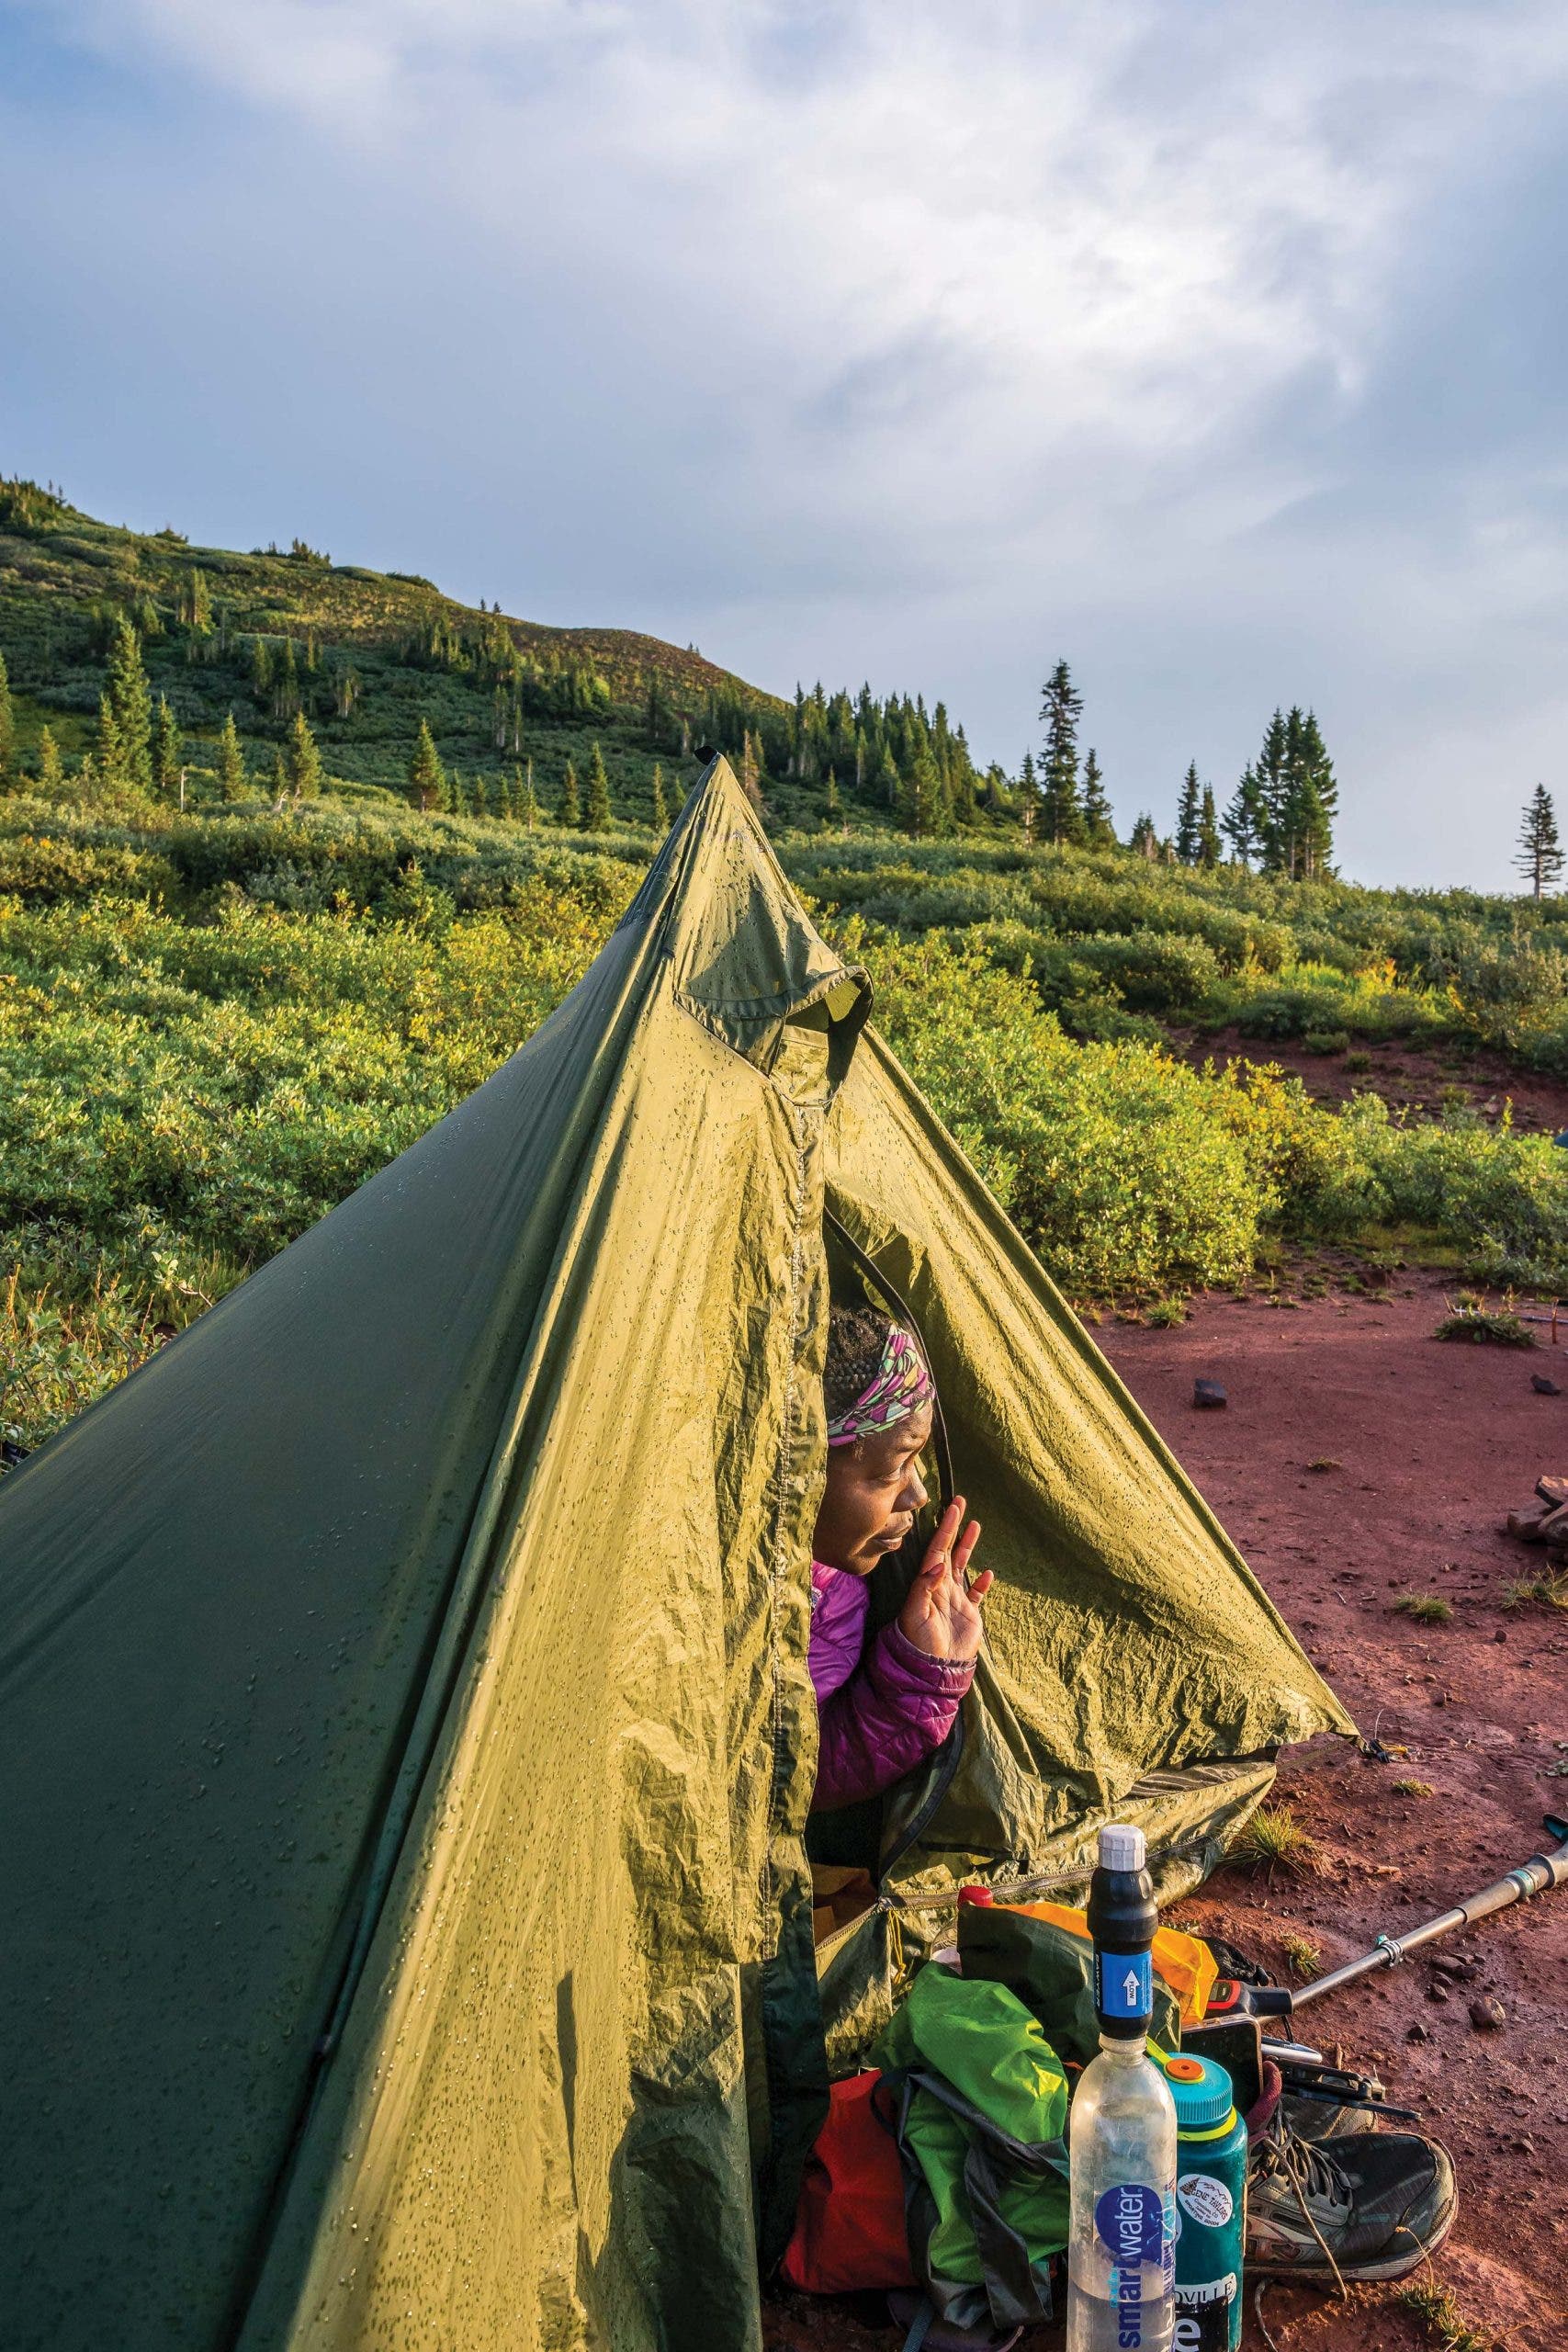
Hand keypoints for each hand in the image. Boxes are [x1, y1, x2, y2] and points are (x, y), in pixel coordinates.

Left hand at [896, 1496, 990, 1661]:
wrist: (934, 1670)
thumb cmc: (919, 1643)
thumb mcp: (915, 1615)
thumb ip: (924, 1588)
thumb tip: (938, 1565)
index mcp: (927, 1584)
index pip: (936, 1550)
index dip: (943, 1529)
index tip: (951, 1508)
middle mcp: (940, 1587)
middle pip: (948, 1550)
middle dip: (954, 1527)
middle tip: (959, 1502)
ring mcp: (955, 1599)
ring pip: (962, 1566)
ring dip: (967, 1546)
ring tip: (975, 1525)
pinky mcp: (968, 1613)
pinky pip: (976, 1593)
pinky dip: (982, 1583)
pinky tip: (988, 1573)